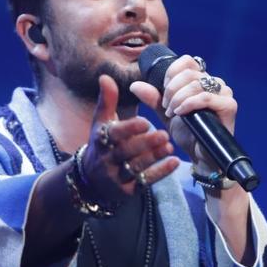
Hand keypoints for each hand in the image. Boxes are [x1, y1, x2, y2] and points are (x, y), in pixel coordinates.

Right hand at [82, 75, 179, 202]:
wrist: (91, 181)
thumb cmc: (101, 144)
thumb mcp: (101, 123)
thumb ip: (106, 101)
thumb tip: (105, 76)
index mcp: (101, 139)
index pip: (114, 134)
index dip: (129, 128)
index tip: (145, 121)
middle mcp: (107, 159)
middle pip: (126, 151)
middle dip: (145, 144)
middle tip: (165, 134)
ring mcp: (117, 176)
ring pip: (136, 166)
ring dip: (154, 157)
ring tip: (170, 147)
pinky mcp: (128, 190)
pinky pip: (145, 182)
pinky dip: (160, 172)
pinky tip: (174, 163)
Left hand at [129, 55, 236, 172]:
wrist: (201, 156)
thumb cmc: (188, 134)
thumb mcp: (167, 114)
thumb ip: (153, 99)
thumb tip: (135, 85)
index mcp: (202, 80)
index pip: (188, 61)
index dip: (172, 72)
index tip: (163, 91)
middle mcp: (216, 83)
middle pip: (190, 72)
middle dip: (172, 89)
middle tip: (166, 107)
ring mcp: (224, 94)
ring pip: (197, 84)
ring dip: (178, 97)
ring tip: (172, 112)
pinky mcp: (229, 106)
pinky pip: (205, 97)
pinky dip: (189, 103)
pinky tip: (180, 113)